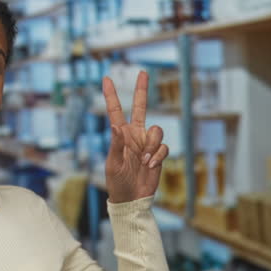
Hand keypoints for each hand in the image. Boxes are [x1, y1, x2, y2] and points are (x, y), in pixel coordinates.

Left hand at [102, 71, 168, 202]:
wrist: (132, 198)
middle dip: (142, 90)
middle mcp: (134, 135)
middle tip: (143, 72)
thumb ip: (116, 145)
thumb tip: (116, 126)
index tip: (106, 78)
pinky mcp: (158, 153)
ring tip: (144, 161)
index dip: (111, 95)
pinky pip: (164, 147)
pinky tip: (150, 166)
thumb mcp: (113, 165)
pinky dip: (158, 156)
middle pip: (141, 107)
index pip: (115, 111)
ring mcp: (147, 143)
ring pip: (156, 130)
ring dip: (152, 145)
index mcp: (120, 135)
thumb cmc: (117, 182)